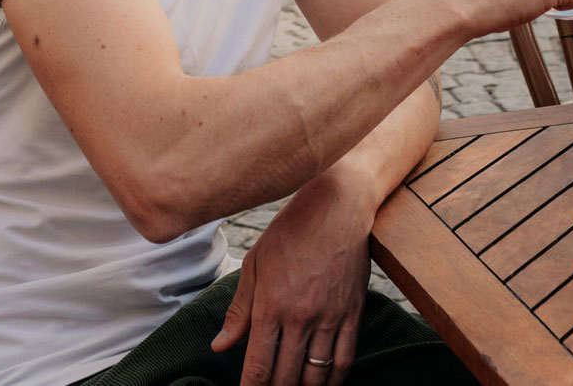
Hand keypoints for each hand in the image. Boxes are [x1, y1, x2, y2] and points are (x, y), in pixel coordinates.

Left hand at [211, 171, 372, 385]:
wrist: (338, 205)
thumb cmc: (291, 230)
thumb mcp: (255, 263)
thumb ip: (239, 310)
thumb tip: (220, 347)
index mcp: (271, 305)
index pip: (257, 367)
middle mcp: (300, 316)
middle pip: (285, 377)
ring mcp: (329, 316)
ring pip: (315, 375)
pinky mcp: (353, 312)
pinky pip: (344, 359)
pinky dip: (333, 379)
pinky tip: (323, 384)